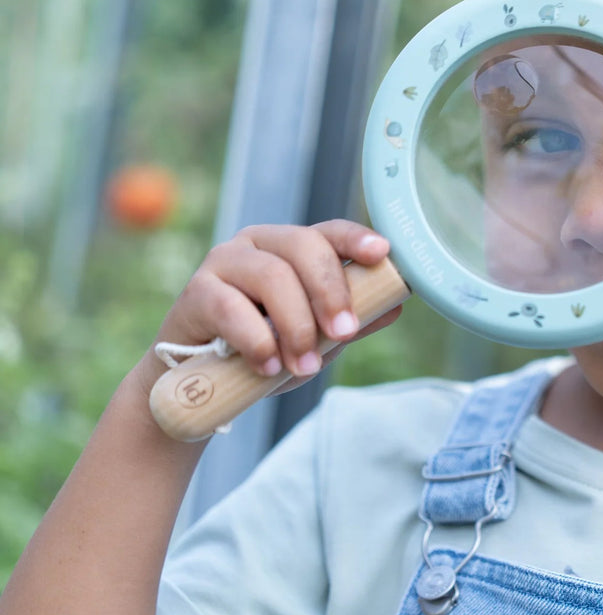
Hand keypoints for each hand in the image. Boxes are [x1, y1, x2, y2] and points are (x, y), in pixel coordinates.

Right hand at [152, 220, 403, 389]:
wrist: (200, 382)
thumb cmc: (264, 349)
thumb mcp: (316, 338)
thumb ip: (350, 321)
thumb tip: (396, 305)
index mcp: (291, 248)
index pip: (328, 231)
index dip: (356, 238)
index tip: (381, 253)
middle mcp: (257, 245)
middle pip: (304, 247)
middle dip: (331, 293)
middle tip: (344, 334)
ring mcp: (223, 263)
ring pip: (272, 277)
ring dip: (296, 325)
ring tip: (303, 365)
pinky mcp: (195, 293)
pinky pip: (232, 308)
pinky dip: (257, 340)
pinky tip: (268, 366)